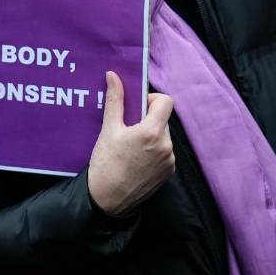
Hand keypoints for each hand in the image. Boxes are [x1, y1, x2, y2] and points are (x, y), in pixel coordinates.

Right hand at [86, 72, 174, 215]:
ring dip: (150, 136)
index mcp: (152, 131)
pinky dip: (154, 151)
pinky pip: (164, 152)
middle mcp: (166, 145)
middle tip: (128, 130)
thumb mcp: (108, 129)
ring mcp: (169, 160)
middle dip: (147, 120)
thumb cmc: (106, 163)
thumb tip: (113, 76)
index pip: (166, 101)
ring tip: (130, 147)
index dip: (152, 100)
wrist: (107, 198)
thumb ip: (115, 100)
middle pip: (162, 120)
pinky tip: (136, 159)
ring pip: (163, 136)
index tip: (137, 108)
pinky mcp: (168, 172)